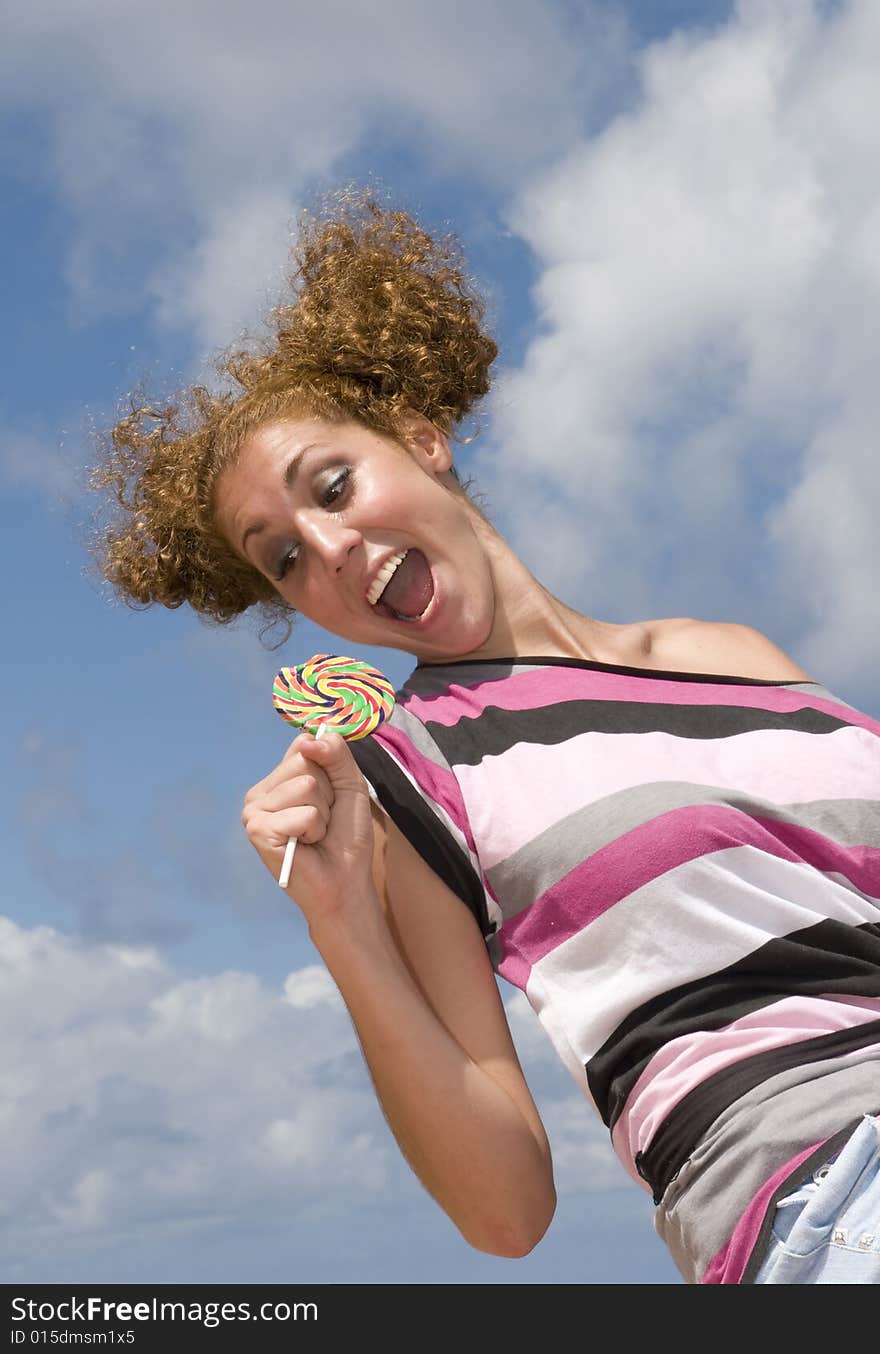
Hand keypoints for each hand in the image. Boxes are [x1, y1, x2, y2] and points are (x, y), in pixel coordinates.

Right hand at [241, 730, 376, 923]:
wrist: (345, 880)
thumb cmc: (345, 835)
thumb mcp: (349, 783)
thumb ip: (335, 752)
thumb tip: (307, 739)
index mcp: (277, 779)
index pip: (303, 744)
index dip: (329, 769)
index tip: (331, 797)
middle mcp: (260, 792)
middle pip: (304, 762)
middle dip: (327, 792)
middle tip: (322, 820)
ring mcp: (254, 810)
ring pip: (305, 785)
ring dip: (322, 813)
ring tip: (314, 834)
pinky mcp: (257, 830)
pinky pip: (302, 813)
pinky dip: (314, 830)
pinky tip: (304, 845)